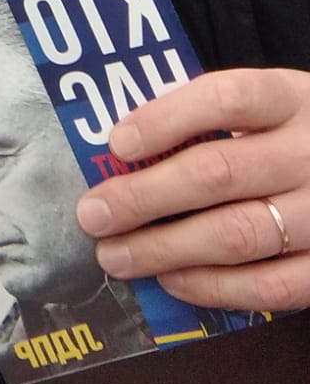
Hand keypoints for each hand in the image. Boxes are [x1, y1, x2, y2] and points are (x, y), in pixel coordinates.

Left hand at [74, 67, 309, 312]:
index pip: (227, 97)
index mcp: (292, 97)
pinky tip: (172, 280)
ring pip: (239, 233)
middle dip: (146, 196)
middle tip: (94, 214)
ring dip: (167, 248)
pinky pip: (273, 285)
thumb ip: (213, 117)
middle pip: (220, 172)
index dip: (167, 119)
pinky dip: (216, 287)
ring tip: (116, 256)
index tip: (117, 144)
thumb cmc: (298, 136)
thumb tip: (123, 149)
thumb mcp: (272, 106)